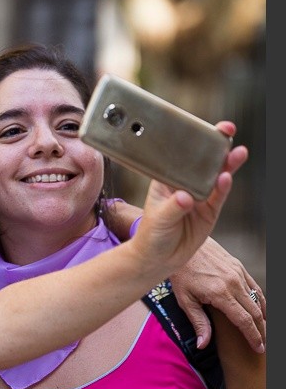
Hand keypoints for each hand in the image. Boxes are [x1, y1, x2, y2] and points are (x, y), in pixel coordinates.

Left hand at [130, 122, 246, 280]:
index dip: (192, 141)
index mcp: (166, 179)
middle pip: (203, 162)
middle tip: (226, 131)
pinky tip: (227, 177)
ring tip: (237, 153)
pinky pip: (218, 197)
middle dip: (216, 146)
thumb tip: (186, 198)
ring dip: (227, 164)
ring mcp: (199, 198)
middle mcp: (184, 185)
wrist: (158, 259)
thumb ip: (173, 207)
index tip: (202, 129)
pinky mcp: (209, 212)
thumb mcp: (158, 219)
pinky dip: (223, 188)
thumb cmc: (151, 234)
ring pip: (215, 177)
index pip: (180, 156)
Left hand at [170, 237, 264, 352]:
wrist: (182, 244)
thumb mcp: (184, 299)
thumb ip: (198, 322)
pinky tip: (259, 308)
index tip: (259, 347)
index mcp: (220, 294)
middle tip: (263, 343)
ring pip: (258, 299)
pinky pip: (254, 286)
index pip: (244, 320)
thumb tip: (202, 344)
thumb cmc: (181, 272)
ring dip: (263, 315)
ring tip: (263, 328)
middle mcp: (233, 283)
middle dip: (262, 329)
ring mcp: (238, 273)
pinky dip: (260, 299)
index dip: (253, 336)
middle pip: (255, 312)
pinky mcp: (238, 266)